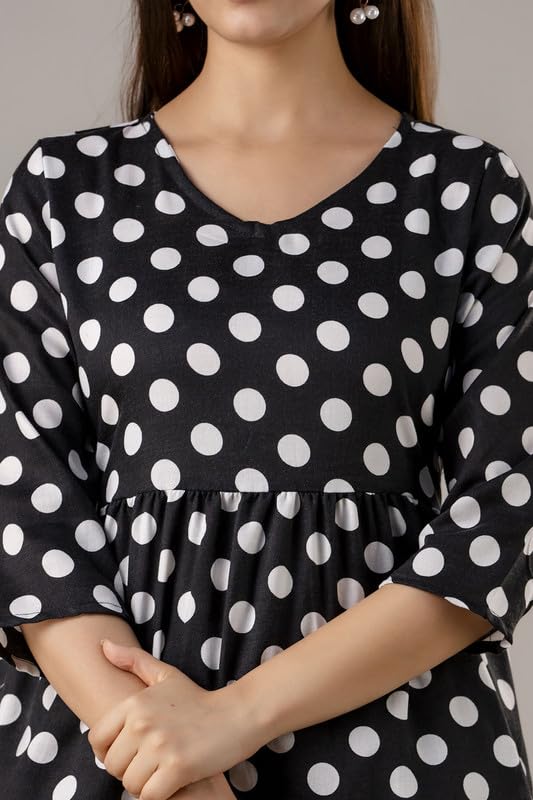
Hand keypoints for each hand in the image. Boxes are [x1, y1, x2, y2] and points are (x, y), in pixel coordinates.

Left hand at [88, 639, 259, 799]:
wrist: (237, 714)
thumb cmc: (198, 699)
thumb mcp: (166, 675)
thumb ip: (133, 660)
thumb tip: (103, 646)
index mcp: (134, 702)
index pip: (97, 739)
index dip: (109, 751)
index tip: (129, 752)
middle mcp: (143, 723)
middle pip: (113, 766)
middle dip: (129, 769)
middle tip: (151, 763)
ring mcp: (160, 745)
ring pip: (130, 784)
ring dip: (144, 784)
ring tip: (162, 771)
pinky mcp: (178, 767)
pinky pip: (149, 796)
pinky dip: (158, 795)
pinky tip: (172, 783)